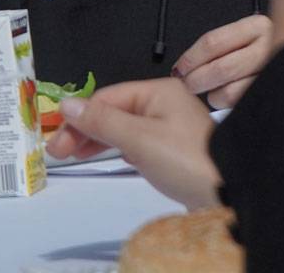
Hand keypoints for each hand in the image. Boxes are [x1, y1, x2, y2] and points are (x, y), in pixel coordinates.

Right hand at [49, 79, 220, 209]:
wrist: (226, 191)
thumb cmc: (185, 160)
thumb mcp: (138, 138)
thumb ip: (101, 121)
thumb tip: (67, 104)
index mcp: (159, 91)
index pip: (107, 97)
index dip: (79, 117)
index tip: (57, 139)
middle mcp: (164, 103)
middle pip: (114, 110)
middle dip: (84, 129)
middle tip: (58, 151)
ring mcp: (168, 126)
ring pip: (123, 126)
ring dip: (97, 139)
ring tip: (73, 154)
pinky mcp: (171, 149)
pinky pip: (135, 141)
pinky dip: (116, 147)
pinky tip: (104, 154)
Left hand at [173, 15, 270, 108]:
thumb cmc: (264, 49)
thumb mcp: (246, 36)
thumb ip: (221, 46)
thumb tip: (185, 66)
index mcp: (256, 27)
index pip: (213, 42)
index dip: (190, 58)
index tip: (180, 68)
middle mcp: (268, 48)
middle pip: (220, 69)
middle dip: (196, 81)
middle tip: (187, 84)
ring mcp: (272, 75)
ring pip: (229, 93)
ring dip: (213, 96)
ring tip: (213, 92)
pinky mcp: (271, 96)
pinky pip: (239, 106)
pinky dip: (227, 105)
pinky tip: (228, 98)